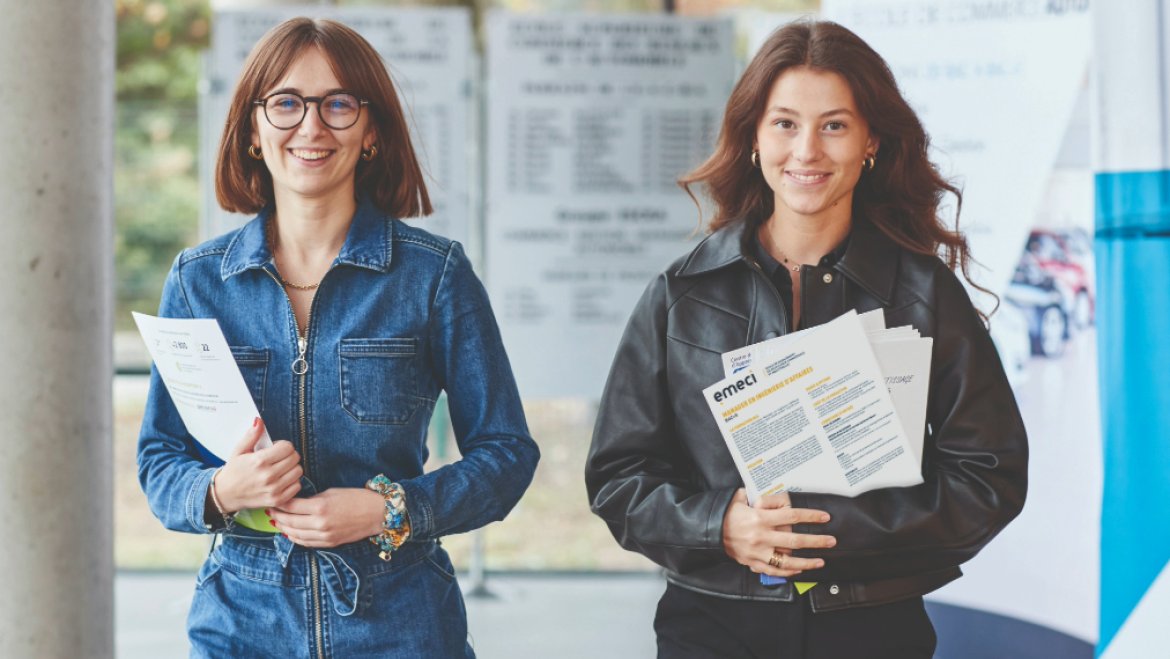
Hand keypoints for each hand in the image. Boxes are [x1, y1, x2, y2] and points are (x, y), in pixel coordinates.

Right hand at [213, 418, 302, 511]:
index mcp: (259, 461)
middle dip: (289, 455)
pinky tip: (281, 480)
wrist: (225, 495)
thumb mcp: (239, 450)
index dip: (283, 445)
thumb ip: (251, 435)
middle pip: (295, 458)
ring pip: (298, 471)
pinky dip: (292, 482)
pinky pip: (297, 486)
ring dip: (291, 468)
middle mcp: (268, 476)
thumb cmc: (234, 471)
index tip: (276, 449)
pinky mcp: (277, 500)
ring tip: (280, 469)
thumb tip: (259, 420)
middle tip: (279, 458)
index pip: (287, 447)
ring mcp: (274, 489)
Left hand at [268, 488, 384, 547]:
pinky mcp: (329, 543)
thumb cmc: (356, 498)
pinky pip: (306, 543)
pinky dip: (295, 538)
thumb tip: (296, 503)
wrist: (377, 513)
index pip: (291, 506)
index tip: (274, 499)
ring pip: (295, 535)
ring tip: (277, 522)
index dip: (280, 503)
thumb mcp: (332, 492)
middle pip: (290, 522)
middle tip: (271, 511)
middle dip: (278, 516)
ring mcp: (324, 535)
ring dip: (284, 528)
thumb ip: (313, 498)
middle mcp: (320, 523)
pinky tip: (290, 533)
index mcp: (320, 506)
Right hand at [721, 488, 835, 577]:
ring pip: (788, 560)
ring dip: (807, 562)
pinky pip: (774, 570)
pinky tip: (800, 569)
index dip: (810, 516)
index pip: (792, 516)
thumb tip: (772, 490)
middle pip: (795, 539)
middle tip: (831, 541)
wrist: (709, 531)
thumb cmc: (726, 513)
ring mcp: (758, 552)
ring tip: (821, 561)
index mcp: (760, 517)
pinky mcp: (753, 562)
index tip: (824, 517)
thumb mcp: (740, 498)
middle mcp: (761, 536)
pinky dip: (788, 571)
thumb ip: (758, 494)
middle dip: (816, 540)